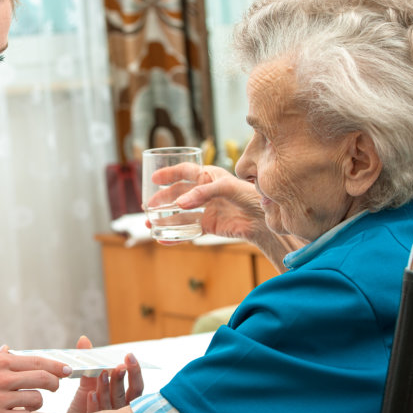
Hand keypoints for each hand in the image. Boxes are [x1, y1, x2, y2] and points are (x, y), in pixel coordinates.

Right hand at [0, 346, 70, 412]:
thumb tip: (8, 349)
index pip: (38, 361)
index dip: (57, 366)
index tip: (67, 370)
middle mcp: (2, 378)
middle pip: (45, 378)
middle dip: (55, 384)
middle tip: (54, 387)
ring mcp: (0, 398)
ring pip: (37, 399)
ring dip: (36, 403)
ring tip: (26, 404)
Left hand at [64, 336, 143, 412]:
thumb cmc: (84, 404)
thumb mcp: (87, 382)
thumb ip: (89, 363)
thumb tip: (84, 339)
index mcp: (125, 401)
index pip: (136, 388)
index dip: (135, 372)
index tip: (129, 356)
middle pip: (128, 397)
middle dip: (122, 380)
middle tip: (119, 366)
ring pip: (112, 406)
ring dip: (107, 388)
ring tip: (102, 374)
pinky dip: (95, 405)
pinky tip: (91, 394)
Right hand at [146, 163, 267, 245]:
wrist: (263, 220)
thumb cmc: (249, 196)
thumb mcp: (227, 187)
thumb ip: (202, 193)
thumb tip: (179, 204)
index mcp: (209, 176)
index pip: (185, 171)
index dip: (169, 174)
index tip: (153, 179)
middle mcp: (205, 192)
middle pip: (178, 194)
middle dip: (162, 199)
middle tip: (148, 205)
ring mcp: (206, 209)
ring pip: (181, 214)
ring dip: (165, 218)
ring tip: (150, 223)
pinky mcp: (209, 225)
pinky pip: (189, 230)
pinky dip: (176, 236)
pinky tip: (163, 240)